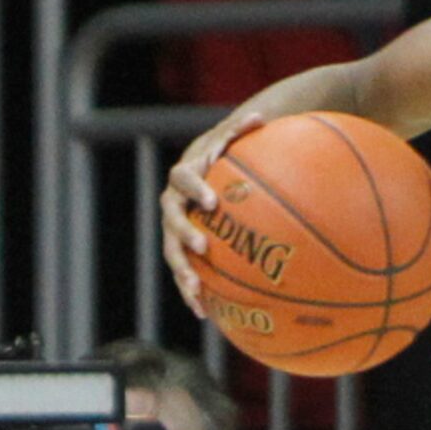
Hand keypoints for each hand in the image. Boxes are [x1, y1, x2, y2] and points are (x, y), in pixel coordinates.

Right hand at [162, 108, 264, 318]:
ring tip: (195, 291)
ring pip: (172, 251)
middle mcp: (174, 202)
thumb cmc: (226, 153)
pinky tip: (205, 314)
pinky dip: (193, 292)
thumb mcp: (233, 139)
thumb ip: (241, 130)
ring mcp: (175, 227)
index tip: (211, 200)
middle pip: (171, 218)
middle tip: (202, 246)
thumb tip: (259, 115)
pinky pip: (185, 271)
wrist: (208, 169)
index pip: (184, 179)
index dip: (195, 189)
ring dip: (182, 271)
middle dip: (184, 233)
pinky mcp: (183, 249)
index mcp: (185, 175)